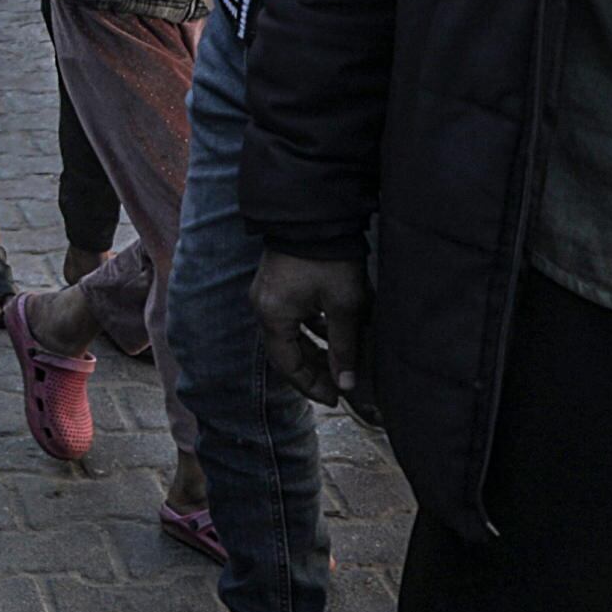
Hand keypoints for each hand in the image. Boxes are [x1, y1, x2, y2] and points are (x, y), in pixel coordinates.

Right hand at [255, 247, 369, 405]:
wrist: (316, 214)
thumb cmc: (329, 259)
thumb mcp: (344, 306)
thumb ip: (345, 348)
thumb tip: (347, 384)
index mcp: (273, 316)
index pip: (287, 365)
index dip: (311, 385)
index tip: (335, 397)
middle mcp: (264, 307)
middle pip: (286, 352)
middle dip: (313, 370)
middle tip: (339, 385)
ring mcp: (268, 294)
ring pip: (289, 335)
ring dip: (312, 350)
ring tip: (339, 362)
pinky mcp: (277, 283)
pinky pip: (290, 317)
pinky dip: (310, 330)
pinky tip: (331, 333)